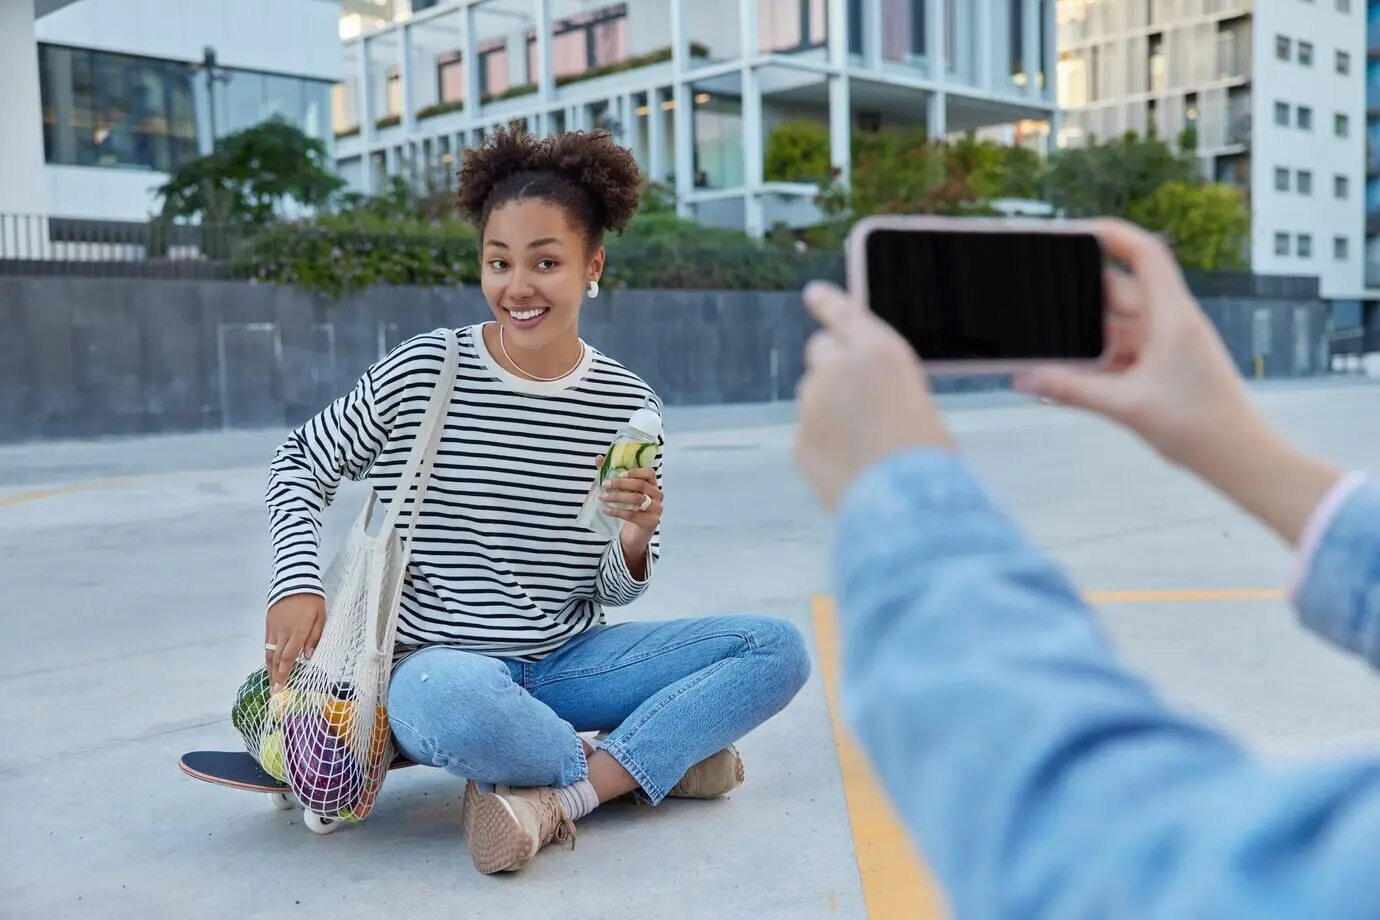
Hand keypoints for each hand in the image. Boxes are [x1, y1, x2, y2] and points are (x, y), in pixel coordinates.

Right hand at [265, 593, 324, 691]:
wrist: (294, 581)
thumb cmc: (312, 600)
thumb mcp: (321, 617)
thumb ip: (314, 637)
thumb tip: (308, 658)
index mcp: (298, 631)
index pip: (288, 658)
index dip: (284, 675)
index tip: (280, 689)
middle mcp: (283, 632)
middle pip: (276, 659)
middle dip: (275, 677)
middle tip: (274, 693)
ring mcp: (273, 628)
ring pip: (269, 652)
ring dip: (270, 669)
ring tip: (271, 682)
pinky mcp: (268, 624)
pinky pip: (267, 644)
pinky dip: (268, 656)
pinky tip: (270, 664)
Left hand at [597, 458, 662, 544]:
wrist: (635, 534)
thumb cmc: (630, 509)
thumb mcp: (622, 492)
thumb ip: (612, 475)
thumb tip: (599, 458)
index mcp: (652, 485)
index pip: (649, 473)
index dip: (634, 471)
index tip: (619, 474)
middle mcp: (657, 495)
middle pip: (640, 485)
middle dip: (620, 484)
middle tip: (604, 485)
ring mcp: (656, 509)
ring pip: (637, 499)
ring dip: (617, 497)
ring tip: (602, 497)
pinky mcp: (651, 522)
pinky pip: (633, 515)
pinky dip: (617, 511)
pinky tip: (606, 510)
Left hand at [795, 280, 954, 510]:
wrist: (906, 506)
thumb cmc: (928, 456)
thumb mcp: (919, 402)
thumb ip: (885, 385)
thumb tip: (868, 395)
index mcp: (878, 351)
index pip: (844, 313)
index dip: (829, 302)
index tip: (814, 293)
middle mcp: (837, 370)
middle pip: (820, 351)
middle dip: (832, 364)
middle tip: (853, 390)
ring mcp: (812, 406)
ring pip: (813, 395)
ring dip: (829, 405)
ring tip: (862, 439)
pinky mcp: (800, 441)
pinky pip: (808, 431)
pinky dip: (823, 440)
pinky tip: (850, 462)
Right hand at [1012, 218, 1258, 470]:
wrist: (1238, 458)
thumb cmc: (1200, 426)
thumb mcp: (1127, 406)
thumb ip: (1072, 390)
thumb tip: (1025, 379)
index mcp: (1170, 316)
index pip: (1145, 253)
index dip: (1111, 234)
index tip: (1073, 232)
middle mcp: (1168, 322)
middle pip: (1117, 288)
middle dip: (1078, 292)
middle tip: (1037, 295)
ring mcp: (1164, 344)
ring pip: (1114, 323)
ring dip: (1084, 331)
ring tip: (1045, 338)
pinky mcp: (1158, 366)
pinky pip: (1118, 350)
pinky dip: (1094, 356)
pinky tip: (1068, 371)